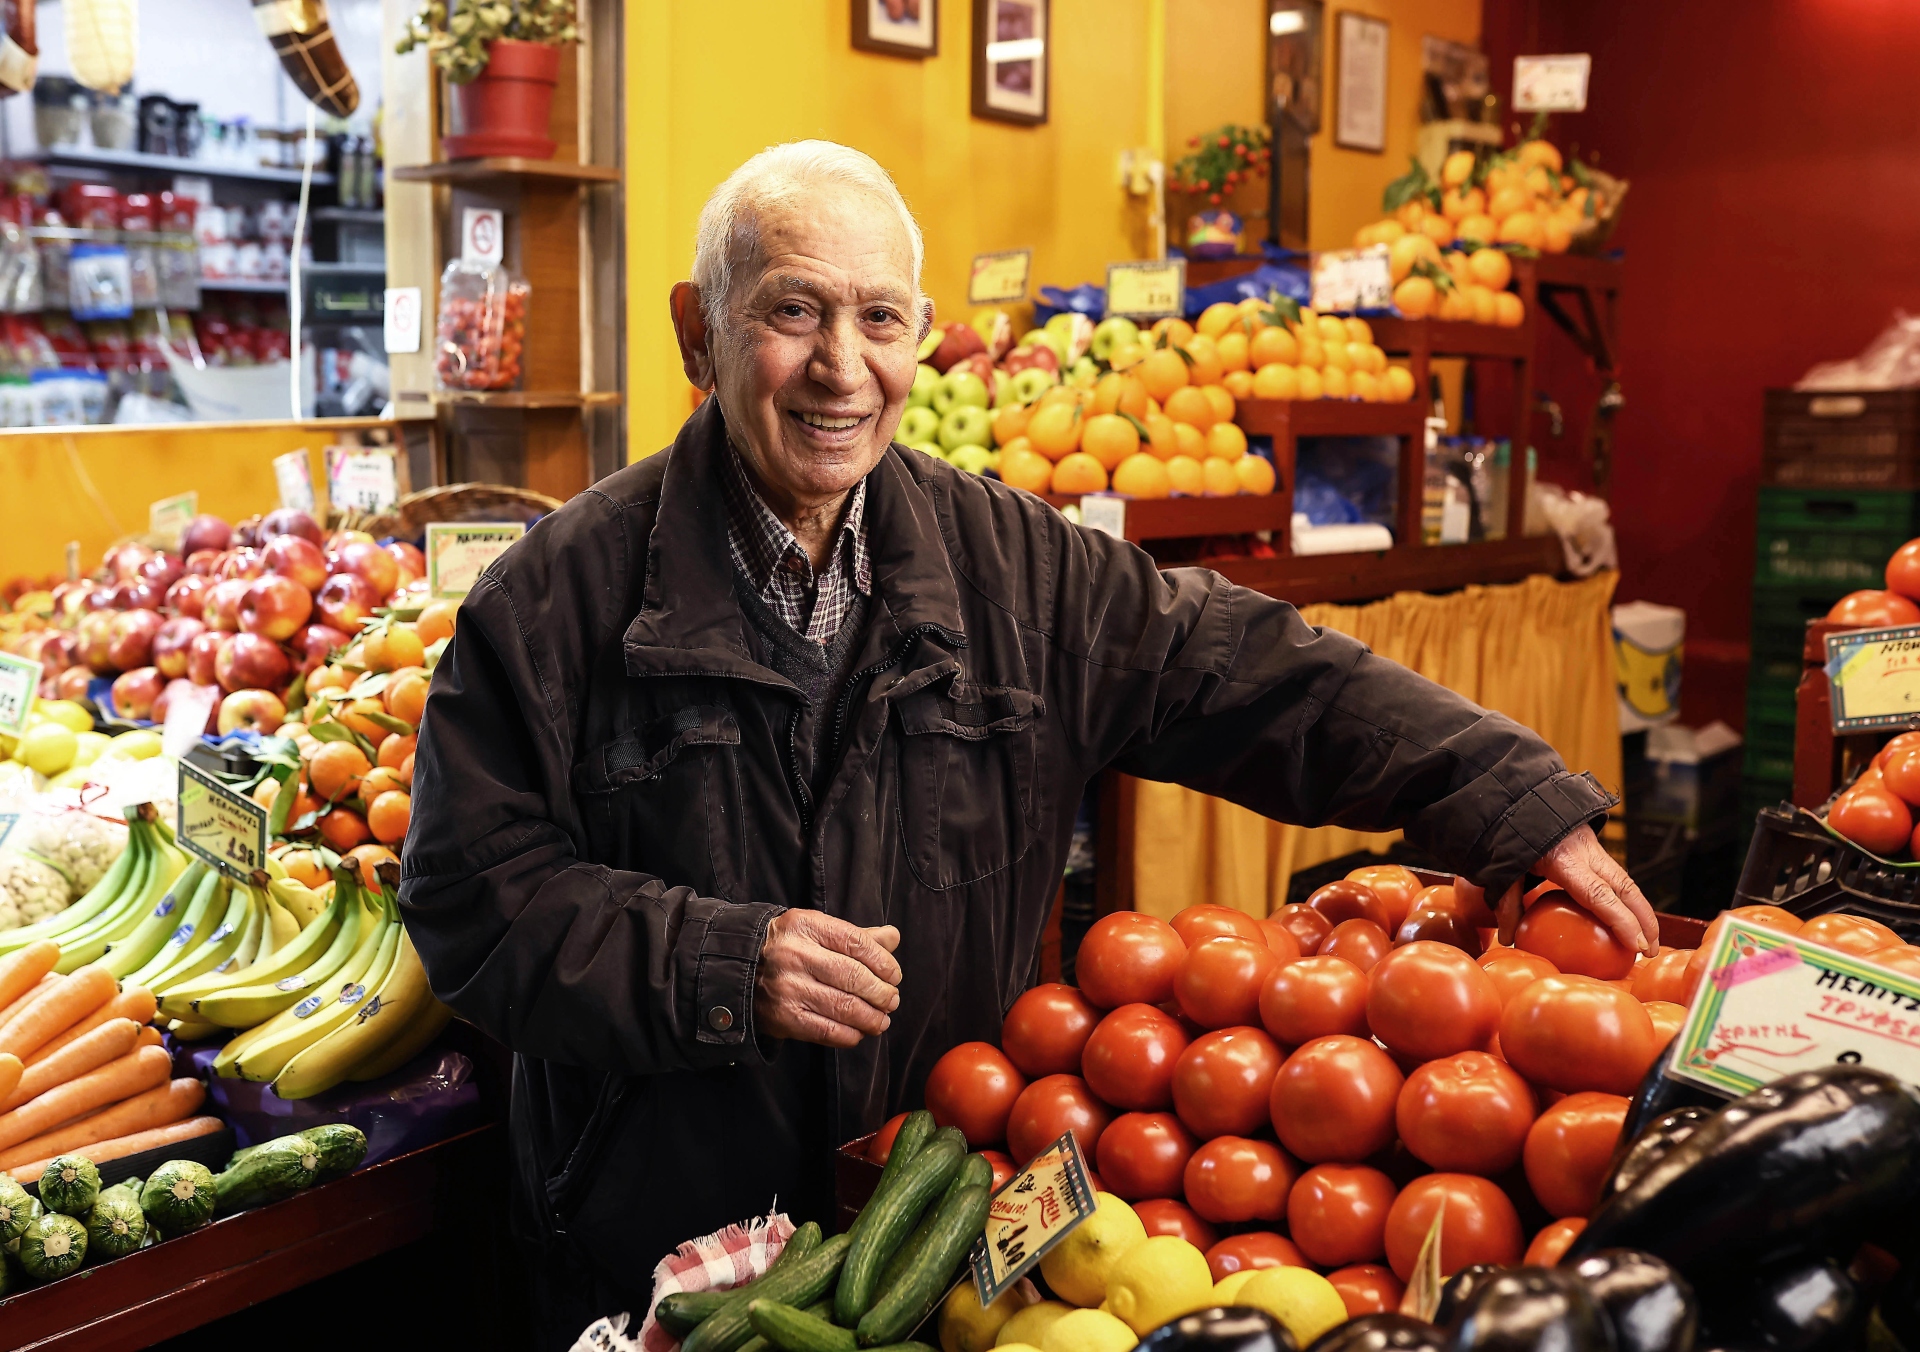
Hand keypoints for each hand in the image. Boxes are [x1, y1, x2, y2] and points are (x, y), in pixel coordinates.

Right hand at [754, 910, 902, 1047]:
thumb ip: (856, 936)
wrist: (740, 970)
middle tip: (892, 1000)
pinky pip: (827, 1031)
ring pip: (844, 1007)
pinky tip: (858, 1032)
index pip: (856, 943)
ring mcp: (787, 988)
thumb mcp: (817, 931)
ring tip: (882, 1019)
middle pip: (853, 976)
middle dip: (881, 993)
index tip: (894, 975)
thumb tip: (892, 937)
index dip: (883, 962)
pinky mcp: (784, 1018)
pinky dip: (850, 1035)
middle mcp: (794, 955)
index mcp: (805, 926)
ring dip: (872, 1017)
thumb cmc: (789, 948)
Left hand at [1457, 823, 1659, 955]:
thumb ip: (1507, 902)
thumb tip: (1508, 939)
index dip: (1622, 922)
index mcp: (1564, 859)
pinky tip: (1630, 919)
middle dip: (1645, 921)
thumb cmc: (1510, 831)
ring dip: (1642, 912)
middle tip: (1651, 951)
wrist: (1519, 796)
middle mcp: (1586, 853)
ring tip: (1648, 941)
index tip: (1637, 945)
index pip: (1599, 894)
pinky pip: (1618, 877)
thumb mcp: (1504, 867)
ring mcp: (1594, 848)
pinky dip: (1629, 900)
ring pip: (1628, 882)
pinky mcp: (1595, 848)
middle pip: (1626, 889)